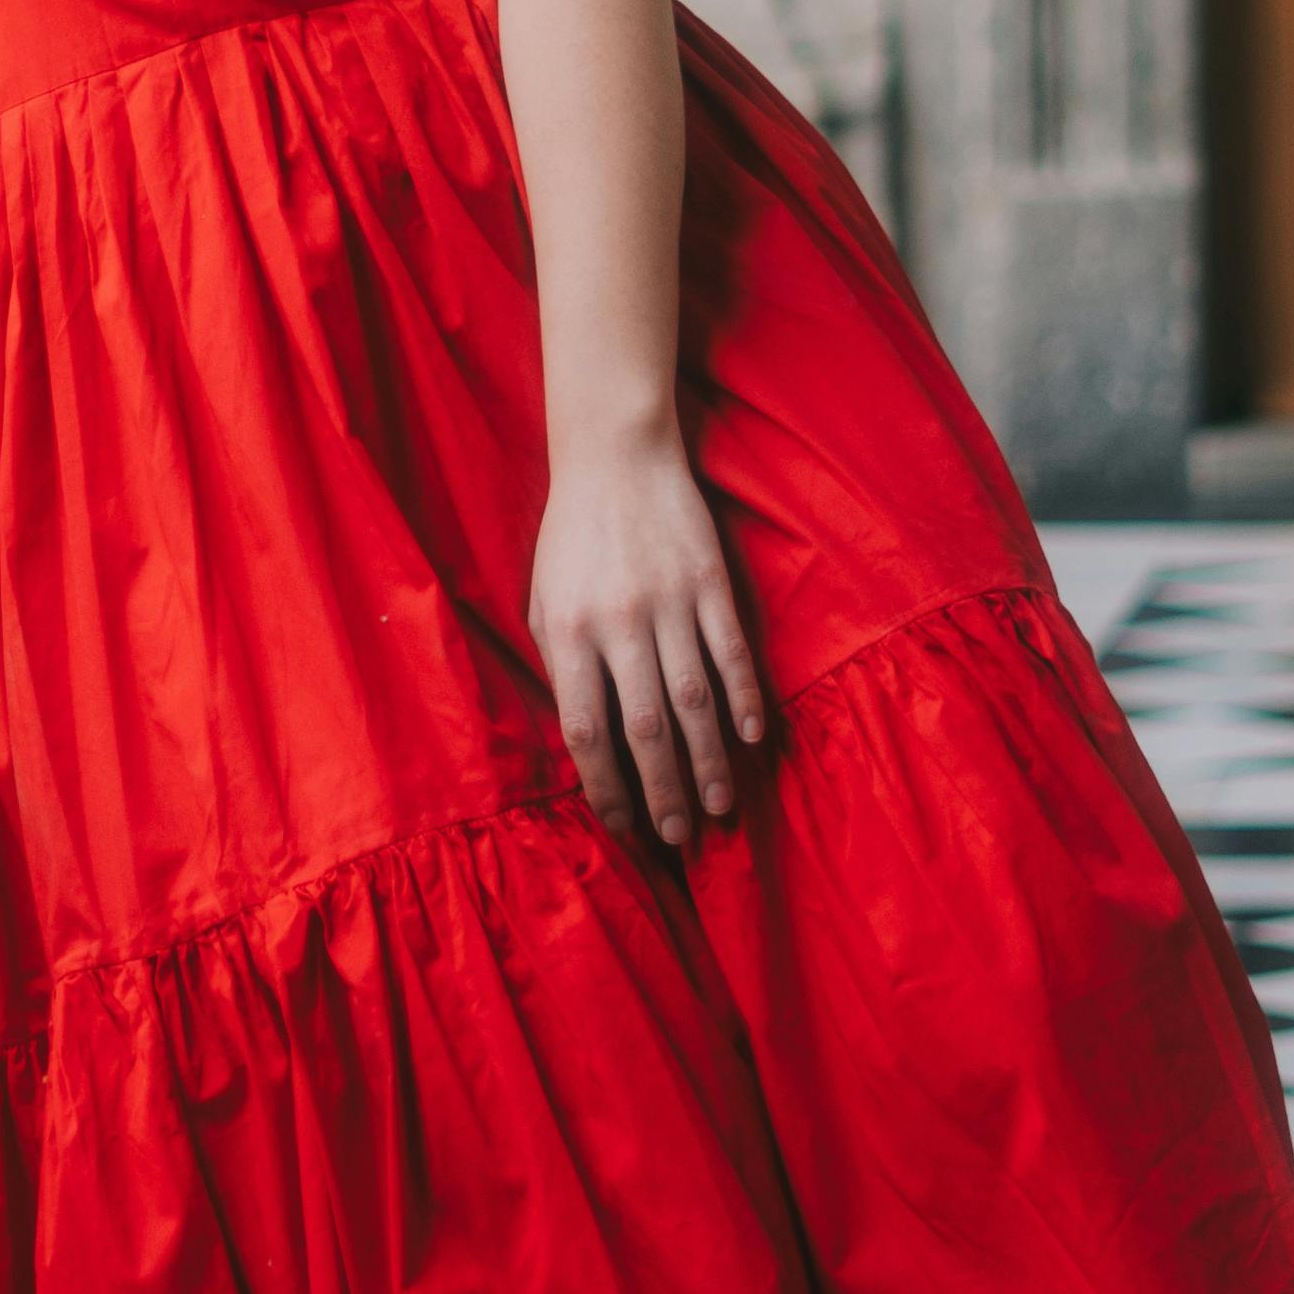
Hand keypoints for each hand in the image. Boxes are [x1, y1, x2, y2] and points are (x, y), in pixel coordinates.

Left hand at [530, 425, 767, 844]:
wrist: (615, 457)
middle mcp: (618, 624)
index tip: (623, 824)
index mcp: (567, 633)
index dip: (605, 786)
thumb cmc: (572, 538)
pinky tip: (750, 739)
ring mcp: (669, 603)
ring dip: (707, 760)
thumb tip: (584, 741)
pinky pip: (730, 653)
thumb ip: (560, 666)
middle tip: (678, 836)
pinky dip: (743, 699)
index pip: (586, 730)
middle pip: (645, 729)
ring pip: (694, 701)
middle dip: (662, 790)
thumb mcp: (543, 600)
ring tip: (718, 807)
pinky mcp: (709, 583)